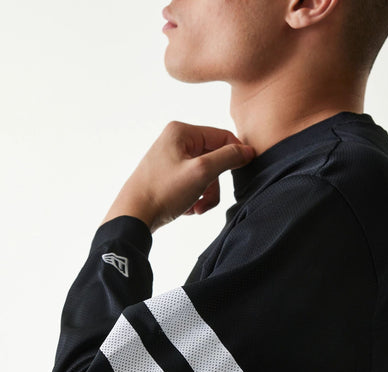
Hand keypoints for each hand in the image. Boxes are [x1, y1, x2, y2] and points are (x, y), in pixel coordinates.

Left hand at [101, 121, 255, 232]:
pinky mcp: (169, 176)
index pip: (222, 136)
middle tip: (207, 199)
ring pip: (205, 174)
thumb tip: (247, 151)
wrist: (133, 216)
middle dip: (215, 183)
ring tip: (197, 207)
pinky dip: (195, 197)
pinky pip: (193, 183)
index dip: (236, 154)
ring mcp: (171, 159)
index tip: (244, 172)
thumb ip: (228, 157)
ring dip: (206, 194)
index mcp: (181, 132)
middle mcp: (175, 142)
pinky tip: (187, 207)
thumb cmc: (162, 192)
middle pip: (214, 158)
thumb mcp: (201, 172)